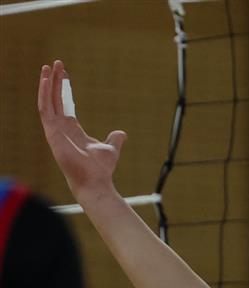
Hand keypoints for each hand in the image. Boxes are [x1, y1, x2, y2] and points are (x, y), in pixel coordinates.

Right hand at [37, 60, 125, 197]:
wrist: (95, 181)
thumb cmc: (101, 169)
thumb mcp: (110, 148)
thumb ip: (114, 139)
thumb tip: (122, 133)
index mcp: (72, 129)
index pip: (65, 104)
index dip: (63, 89)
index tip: (64, 74)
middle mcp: (60, 128)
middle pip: (55, 99)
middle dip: (54, 81)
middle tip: (55, 63)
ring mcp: (54, 129)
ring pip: (47, 100)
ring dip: (46, 83)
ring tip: (48, 66)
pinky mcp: (51, 132)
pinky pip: (44, 108)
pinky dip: (44, 93)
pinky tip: (44, 80)